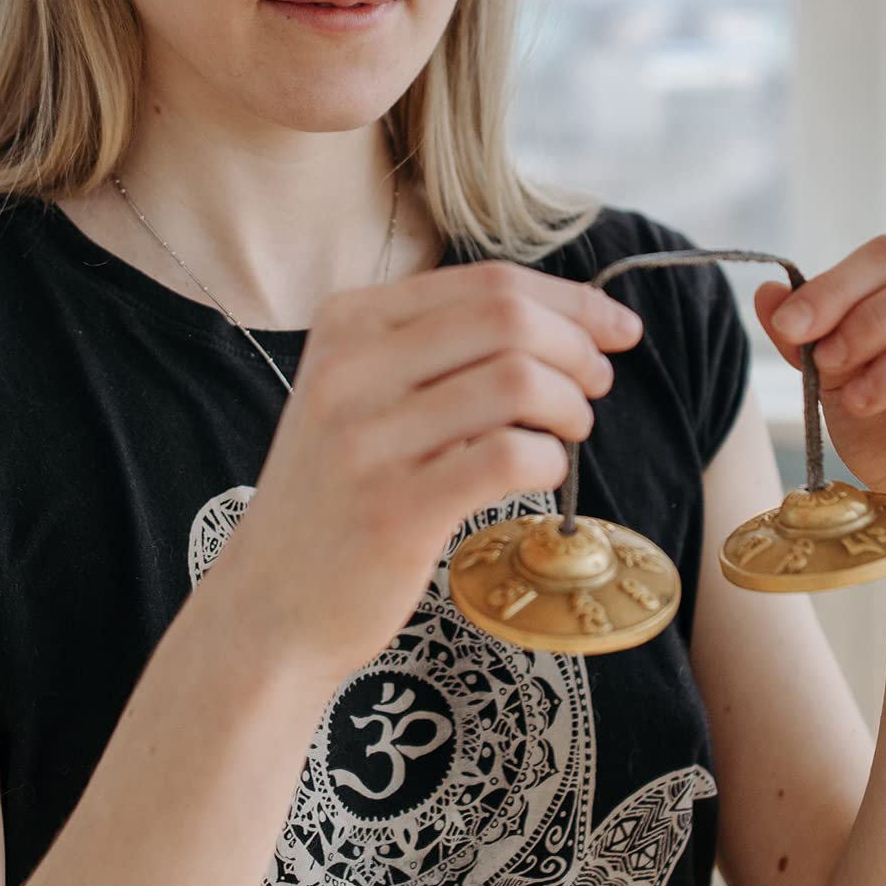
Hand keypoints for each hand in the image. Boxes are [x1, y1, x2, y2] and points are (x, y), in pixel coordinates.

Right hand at [216, 259, 644, 688]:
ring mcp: (368, 438)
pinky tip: (541, 475)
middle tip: (596, 385)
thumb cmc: (337, 494)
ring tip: (568, 433)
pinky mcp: (395, 509)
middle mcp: (351, 367)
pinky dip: (549, 460)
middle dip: (578, 346)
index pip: (486, 281)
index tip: (617, 328)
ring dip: (569, 405)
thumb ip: (437, 349)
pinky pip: (509, 456)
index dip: (570, 300)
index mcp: (348, 322)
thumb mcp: (360, 392)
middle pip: (508, 318)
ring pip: (516, 380)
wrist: (268, 604)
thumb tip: (564, 319)